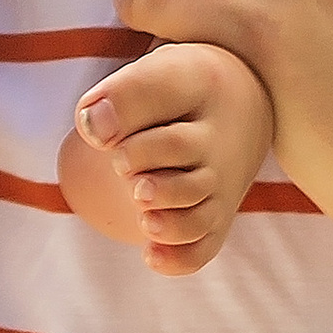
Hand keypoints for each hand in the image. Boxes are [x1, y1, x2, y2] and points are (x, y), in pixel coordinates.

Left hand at [59, 42, 276, 274]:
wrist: (240, 110)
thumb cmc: (183, 92)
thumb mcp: (158, 74)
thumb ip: (120, 95)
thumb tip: (92, 129)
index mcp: (203, 90)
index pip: (159, 96)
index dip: (122, 115)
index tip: (100, 131)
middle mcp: (220, 142)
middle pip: (178, 155)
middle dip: (137, 164)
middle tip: (122, 164)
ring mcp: (222, 186)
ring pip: (195, 214)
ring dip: (161, 220)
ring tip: (140, 207)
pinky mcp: (217, 218)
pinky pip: (204, 248)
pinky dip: (177, 258)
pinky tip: (148, 253)